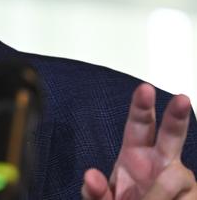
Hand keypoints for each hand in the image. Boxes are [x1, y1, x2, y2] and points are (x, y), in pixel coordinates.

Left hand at [82, 83, 196, 198]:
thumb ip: (94, 191)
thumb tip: (90, 176)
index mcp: (135, 154)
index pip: (139, 124)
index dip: (142, 107)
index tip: (144, 89)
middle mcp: (161, 161)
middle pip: (172, 134)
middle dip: (177, 116)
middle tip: (181, 99)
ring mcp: (180, 178)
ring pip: (177, 176)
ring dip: (159, 193)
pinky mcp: (192, 196)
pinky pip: (185, 199)